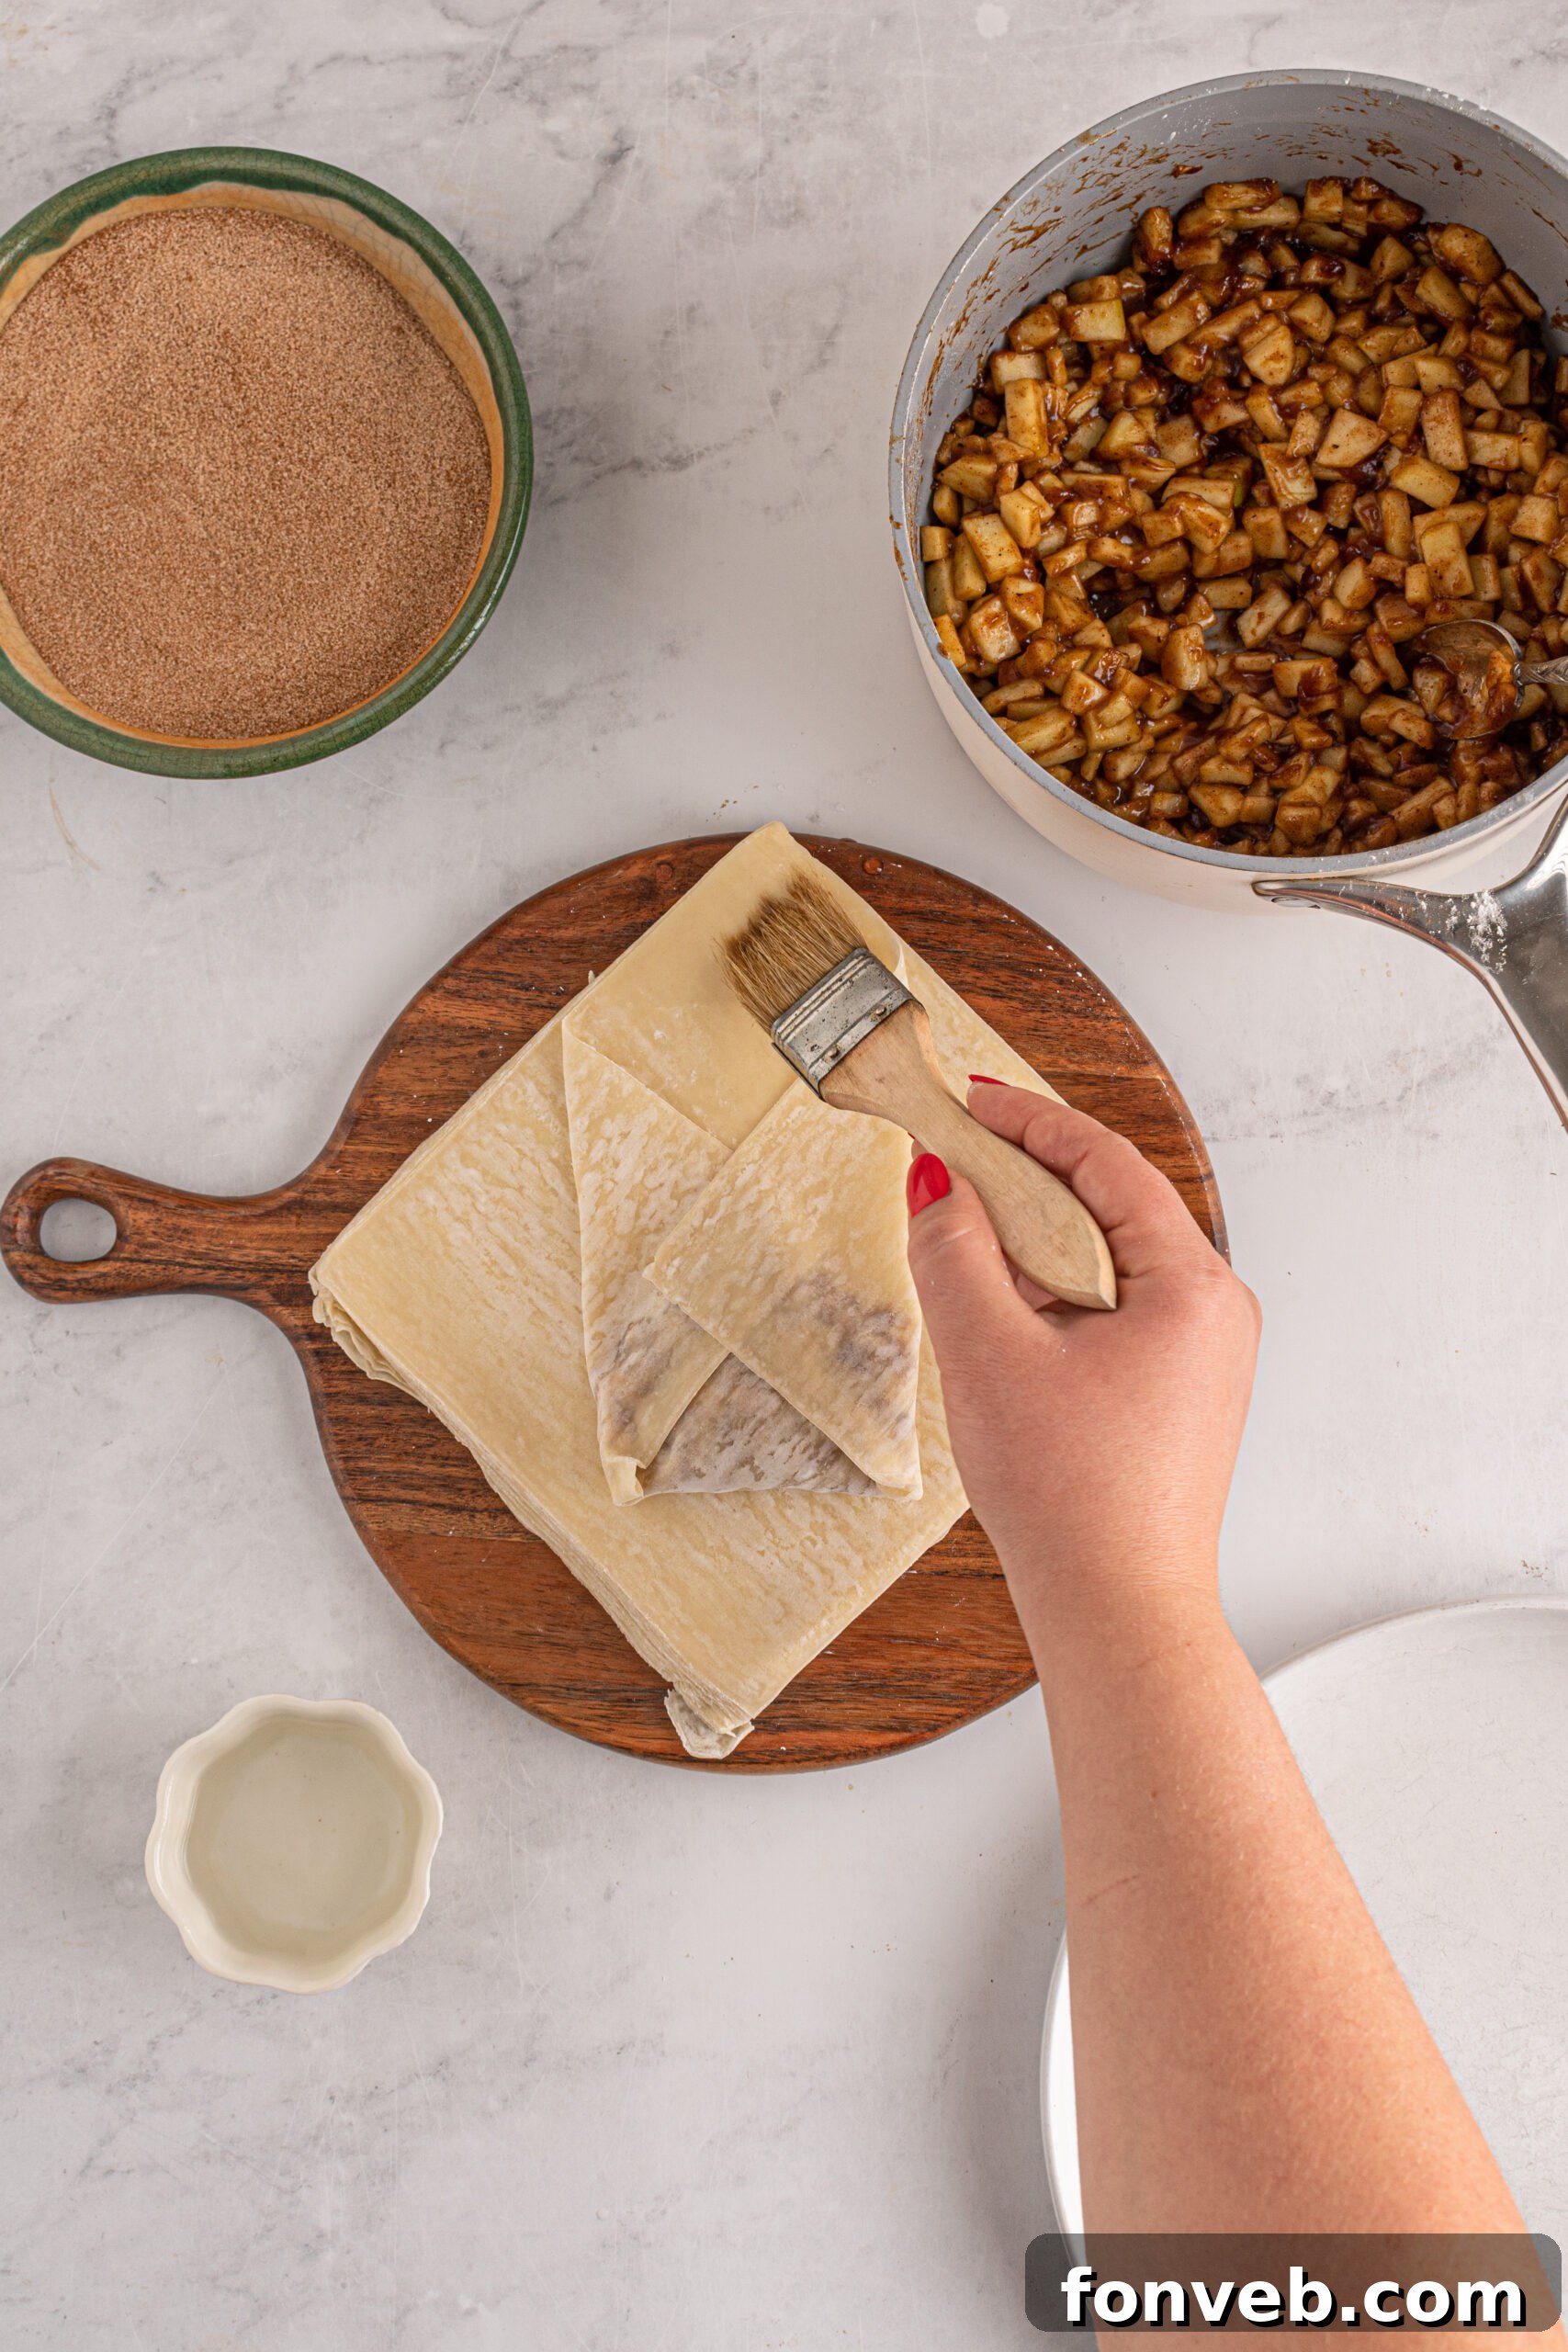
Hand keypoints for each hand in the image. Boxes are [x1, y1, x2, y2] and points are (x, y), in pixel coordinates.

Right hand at [905, 1082, 1258, 1629]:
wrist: (1118, 1614)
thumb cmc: (1072, 1501)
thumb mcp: (989, 1356)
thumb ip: (954, 1254)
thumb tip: (937, 1184)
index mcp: (1192, 1287)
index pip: (1106, 1163)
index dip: (1028, 1121)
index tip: (967, 1098)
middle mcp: (1213, 1311)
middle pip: (1110, 1205)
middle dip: (1025, 1177)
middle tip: (950, 1155)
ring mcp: (1199, 1355)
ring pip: (1106, 1260)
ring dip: (1033, 1240)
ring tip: (960, 1231)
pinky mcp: (1174, 1392)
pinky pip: (1109, 1309)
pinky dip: (1050, 1292)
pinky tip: (995, 1310)